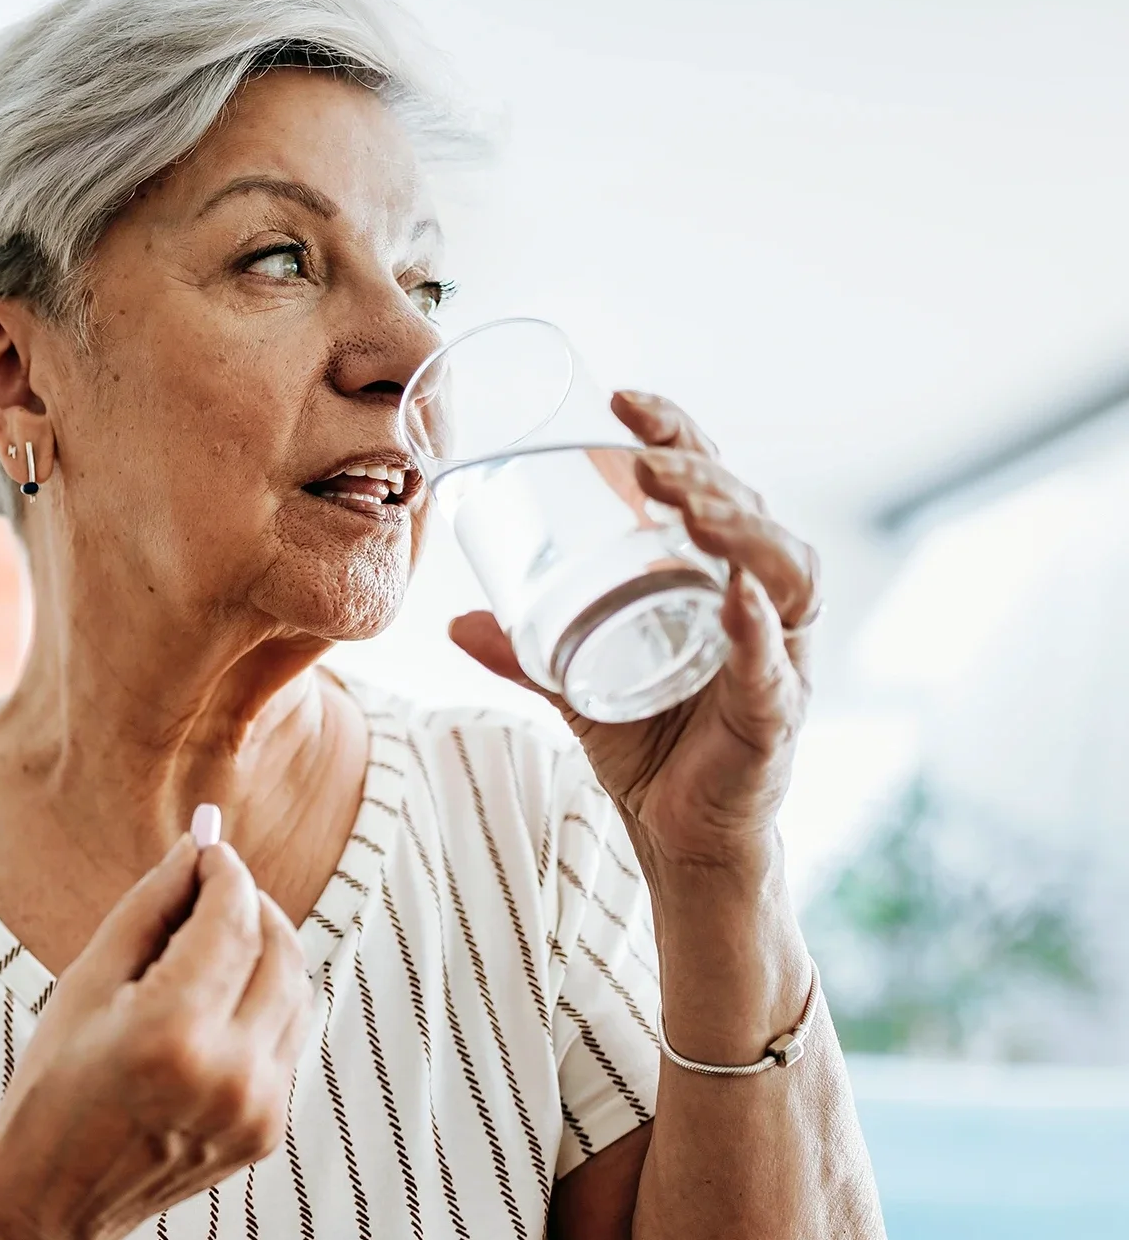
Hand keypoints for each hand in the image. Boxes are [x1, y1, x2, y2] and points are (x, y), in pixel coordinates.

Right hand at [0, 832, 311, 1239]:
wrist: (50, 1201)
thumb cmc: (52, 1084)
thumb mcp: (86, 983)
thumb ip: (150, 908)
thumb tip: (198, 848)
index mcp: (173, 1031)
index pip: (233, 919)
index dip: (226, 873)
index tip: (208, 850)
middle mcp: (230, 1073)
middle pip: (279, 949)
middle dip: (252, 904)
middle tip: (213, 886)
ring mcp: (257, 1109)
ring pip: (297, 991)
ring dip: (265, 950)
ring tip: (212, 940)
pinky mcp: (268, 1132)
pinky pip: (287, 1039)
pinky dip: (264, 1002)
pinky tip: (217, 1000)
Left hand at [449, 390, 819, 888]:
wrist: (680, 840)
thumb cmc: (648, 747)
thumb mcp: (573, 685)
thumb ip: (523, 652)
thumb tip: (455, 619)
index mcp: (717, 580)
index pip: (713, 486)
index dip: (679, 435)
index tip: (622, 399)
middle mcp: (762, 607)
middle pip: (751, 514)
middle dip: (702, 472)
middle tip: (643, 453)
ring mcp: (779, 659)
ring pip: (784, 573)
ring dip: (737, 528)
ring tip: (684, 502)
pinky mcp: (776, 718)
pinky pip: (776, 667)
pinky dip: (759, 630)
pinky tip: (739, 596)